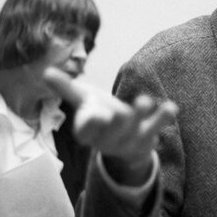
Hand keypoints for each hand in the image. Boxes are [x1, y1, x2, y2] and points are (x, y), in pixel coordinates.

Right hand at [43, 67, 177, 183]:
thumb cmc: (100, 116)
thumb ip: (67, 89)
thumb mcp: (83, 102)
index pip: (86, 130)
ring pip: (136, 129)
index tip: (93, 116)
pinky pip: (156, 128)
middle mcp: (108, 139)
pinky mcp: (148, 138)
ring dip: (140, 115)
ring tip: (145, 100)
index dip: (90, 125)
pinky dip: (163, 118)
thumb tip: (45, 71)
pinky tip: (171, 107)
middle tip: (120, 112)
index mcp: (88, 132)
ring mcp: (129, 140)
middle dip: (117, 121)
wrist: (124, 144)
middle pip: (113, 129)